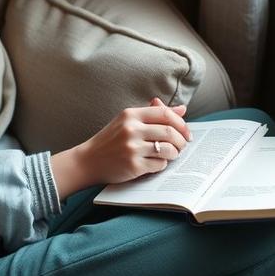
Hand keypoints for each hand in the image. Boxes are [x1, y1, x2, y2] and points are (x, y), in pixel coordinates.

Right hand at [50, 98, 191, 198]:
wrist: (88, 161)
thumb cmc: (110, 140)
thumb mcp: (127, 121)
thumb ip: (153, 114)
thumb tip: (182, 109)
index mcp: (130, 114)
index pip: (165, 113)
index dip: (181, 123)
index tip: (186, 133)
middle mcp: (131, 129)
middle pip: (170, 132)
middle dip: (182, 141)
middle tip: (183, 146)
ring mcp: (132, 148)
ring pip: (168, 149)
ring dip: (174, 154)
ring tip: (171, 155)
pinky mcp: (133, 165)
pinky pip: (159, 165)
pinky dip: (162, 165)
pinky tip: (155, 164)